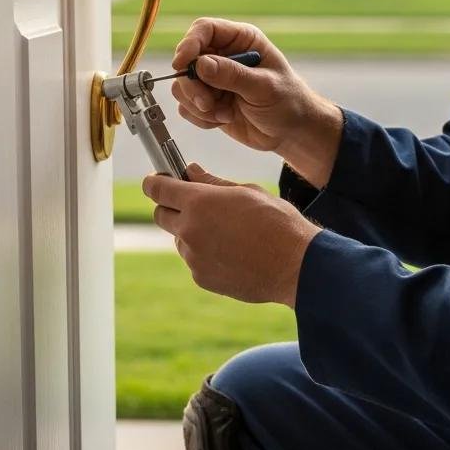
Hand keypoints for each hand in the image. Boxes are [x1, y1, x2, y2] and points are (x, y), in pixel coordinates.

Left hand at [141, 162, 320, 306]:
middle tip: (195, 204)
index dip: (154, 182)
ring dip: (193, 232)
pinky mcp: (201, 277)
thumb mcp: (247, 192)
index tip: (155, 180)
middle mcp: (190, 230)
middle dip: (172, 207)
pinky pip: (195, 260)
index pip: (158, 189)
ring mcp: (193, 257)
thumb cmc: (277, 223)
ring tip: (228, 233)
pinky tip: (234, 252)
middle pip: (161, 215)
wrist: (295, 265)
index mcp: (200, 202)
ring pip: (181, 239)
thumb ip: (213, 182)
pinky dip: (206, 254)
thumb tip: (190, 171)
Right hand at [170, 18, 308, 151]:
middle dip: (192, 85)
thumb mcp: (264, 87)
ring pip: (182, 85)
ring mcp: (214, 80)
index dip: (189, 43)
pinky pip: (187, 106)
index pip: (205, 29)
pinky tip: (223, 119)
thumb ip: (233, 75)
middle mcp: (224, 56)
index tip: (182, 63)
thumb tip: (200, 64)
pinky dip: (200, 118)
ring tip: (224, 114)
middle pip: (187, 59)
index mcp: (241, 40)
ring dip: (197, 104)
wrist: (291, 132)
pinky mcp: (208, 101)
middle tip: (207, 103)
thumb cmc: (288, 102)